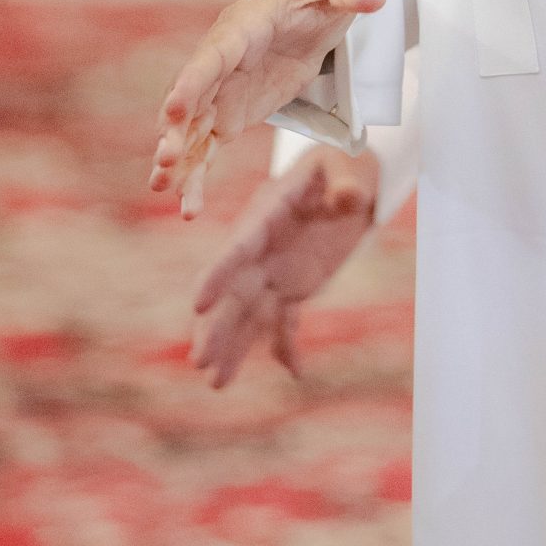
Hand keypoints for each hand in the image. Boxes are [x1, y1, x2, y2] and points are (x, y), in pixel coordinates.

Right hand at [149, 0, 384, 218]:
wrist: (312, 8)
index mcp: (241, 28)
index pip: (212, 56)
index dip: (192, 82)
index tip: (175, 109)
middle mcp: (221, 61)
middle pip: (191, 97)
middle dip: (175, 129)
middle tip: (165, 160)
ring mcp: (221, 92)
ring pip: (191, 129)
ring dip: (178, 158)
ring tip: (163, 190)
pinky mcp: (229, 116)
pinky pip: (207, 148)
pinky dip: (196, 175)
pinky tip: (187, 208)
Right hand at [190, 146, 380, 387]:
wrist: (350, 176)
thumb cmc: (345, 161)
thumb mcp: (348, 163)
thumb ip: (346, 183)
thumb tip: (349, 200)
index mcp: (267, 213)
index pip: (238, 248)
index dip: (217, 276)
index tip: (196, 305)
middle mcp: (262, 247)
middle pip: (234, 292)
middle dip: (216, 327)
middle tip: (200, 363)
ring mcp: (274, 269)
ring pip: (249, 314)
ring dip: (234, 347)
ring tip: (216, 385)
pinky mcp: (292, 286)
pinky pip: (284, 321)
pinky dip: (287, 346)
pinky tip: (295, 373)